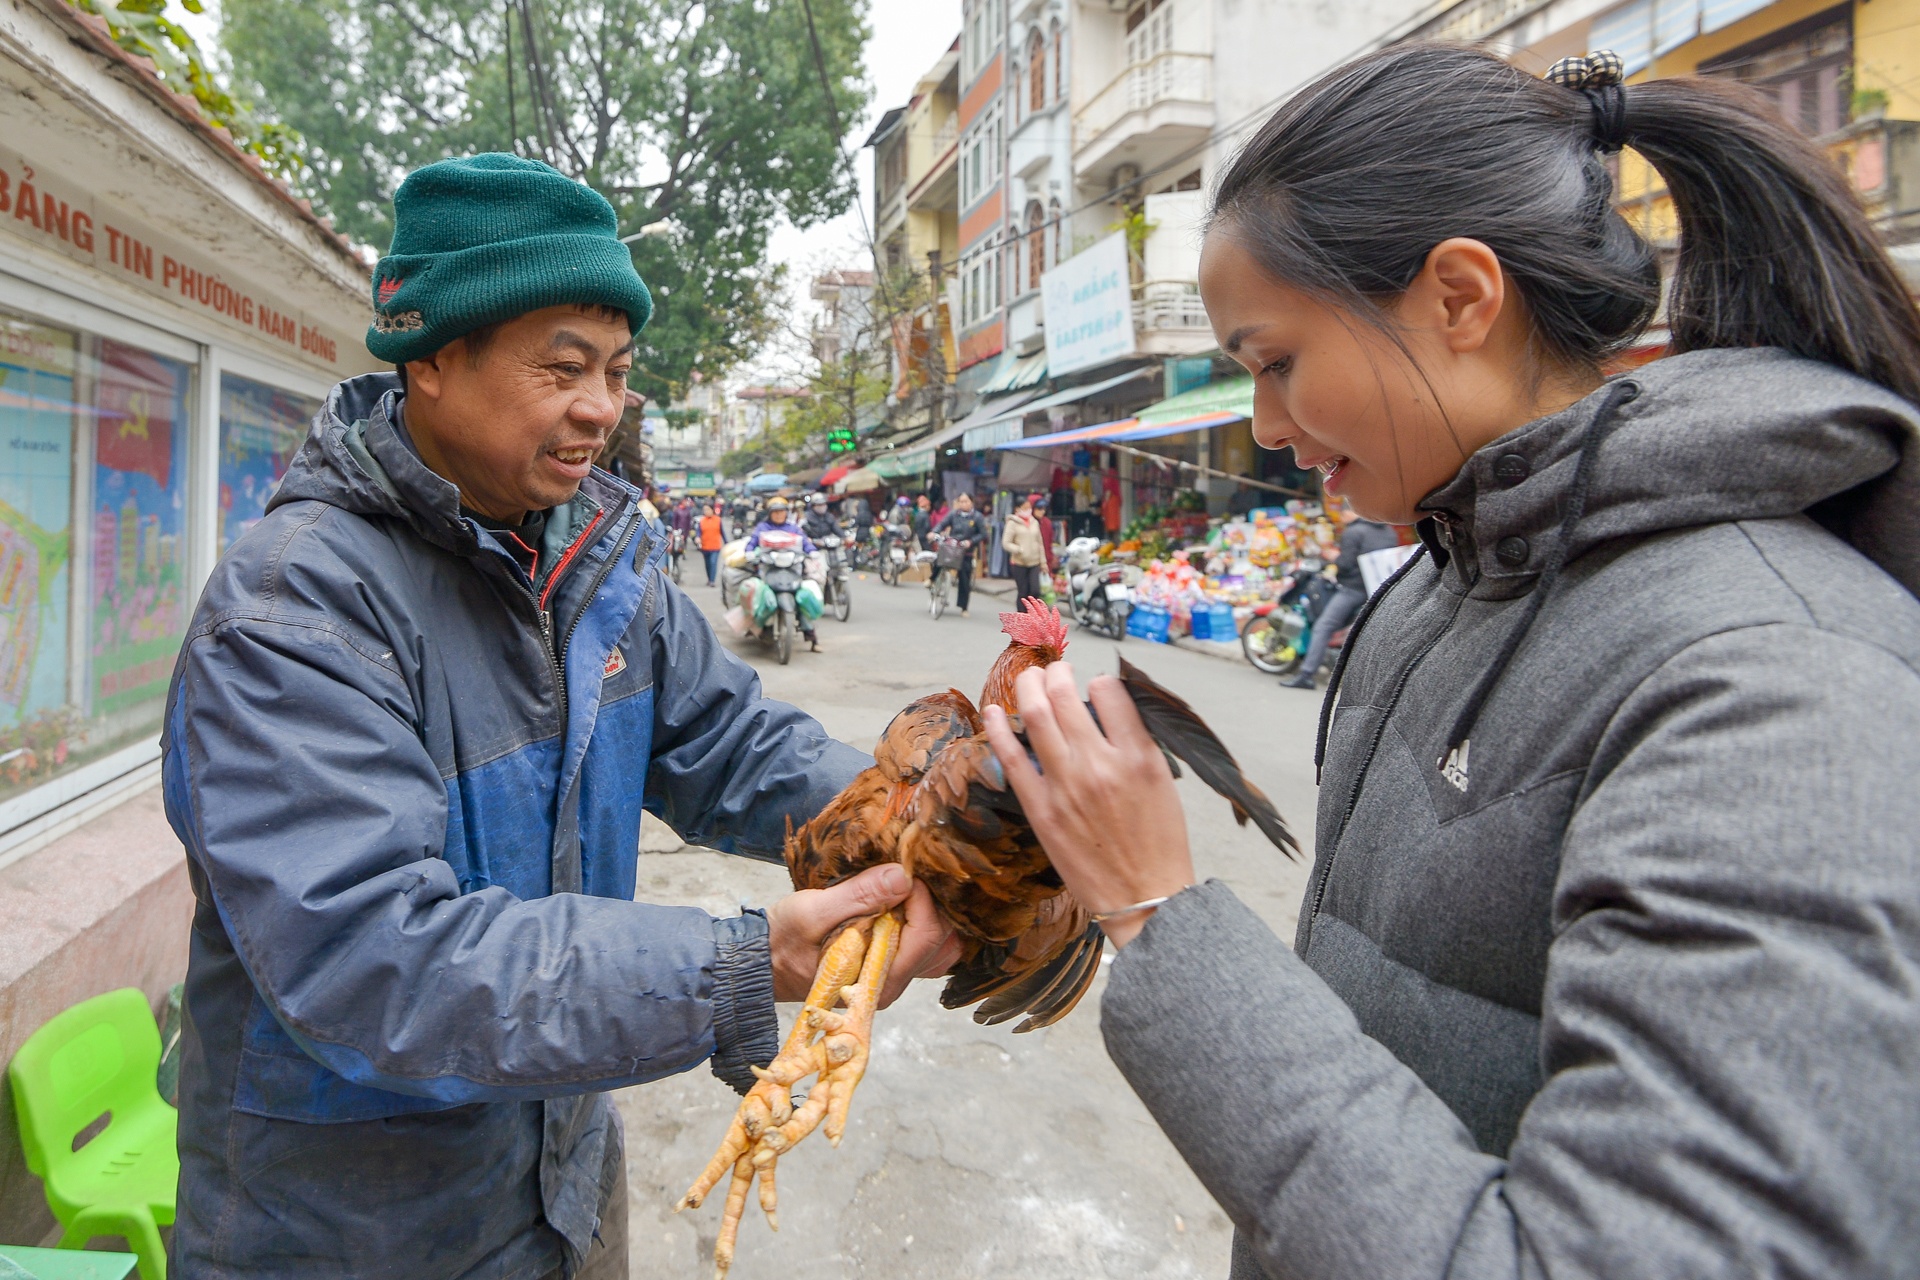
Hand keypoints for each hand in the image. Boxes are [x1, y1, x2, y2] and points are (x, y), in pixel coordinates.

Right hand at [767, 864, 960, 1005]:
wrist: (761, 963)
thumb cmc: (781, 941)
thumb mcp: (812, 912)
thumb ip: (859, 896)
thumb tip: (903, 877)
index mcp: (876, 980)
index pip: (927, 934)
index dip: (921, 897)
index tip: (900, 870)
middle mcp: (890, 985)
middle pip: (941, 940)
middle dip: (930, 901)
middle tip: (906, 873)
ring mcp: (890, 978)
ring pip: (939, 945)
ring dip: (930, 911)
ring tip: (907, 886)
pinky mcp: (886, 967)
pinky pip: (923, 947)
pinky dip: (923, 921)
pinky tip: (905, 901)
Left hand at [983, 662, 1194, 947]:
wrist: (1143, 897)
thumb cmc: (1159, 843)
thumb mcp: (1163, 783)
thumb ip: (1135, 743)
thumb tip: (1106, 709)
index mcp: (1138, 757)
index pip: (1109, 691)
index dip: (1100, 682)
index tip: (1095, 688)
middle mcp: (1100, 765)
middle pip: (1066, 696)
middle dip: (1057, 673)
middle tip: (1056, 670)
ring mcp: (1066, 786)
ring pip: (1037, 716)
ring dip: (1028, 687)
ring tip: (1029, 680)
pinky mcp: (1041, 809)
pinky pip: (1012, 758)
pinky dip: (1000, 729)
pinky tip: (994, 712)